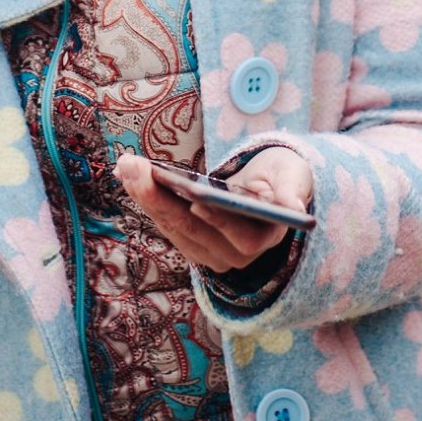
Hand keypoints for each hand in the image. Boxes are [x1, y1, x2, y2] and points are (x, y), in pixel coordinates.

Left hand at [114, 148, 313, 273]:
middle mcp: (237, 255)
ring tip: (128, 165)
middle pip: (194, 231)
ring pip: (173, 228)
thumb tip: (293, 206)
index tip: (196, 202)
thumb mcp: (293, 177)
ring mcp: (211, 253)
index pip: (240, 237)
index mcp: (266, 238)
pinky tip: (128, 173)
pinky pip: (166, 223)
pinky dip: (146, 198)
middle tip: (135, 166)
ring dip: (146, 196)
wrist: (269, 187)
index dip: (218, 221)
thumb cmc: (282, 177)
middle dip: (161, 198)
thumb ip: (293, 191)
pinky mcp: (191, 244)